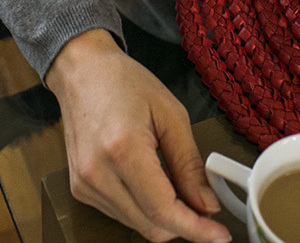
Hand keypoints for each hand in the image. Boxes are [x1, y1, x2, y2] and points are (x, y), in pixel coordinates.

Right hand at [44, 29, 231, 242]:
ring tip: (175, 183)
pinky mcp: (80, 188)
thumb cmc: (125, 82)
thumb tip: (207, 205)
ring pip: (137, 224)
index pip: (163, 210)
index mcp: (123, 149)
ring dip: (164, 216)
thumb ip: (189, 165)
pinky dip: (144, 208)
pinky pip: (121, 214)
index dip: (196, 229)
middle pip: (151, 226)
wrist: (82, 72)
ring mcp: (85, 184)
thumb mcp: (171, 114)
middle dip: (184, 224)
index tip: (219, 235)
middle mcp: (97, 173)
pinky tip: (152, 182)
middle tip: (206, 208)